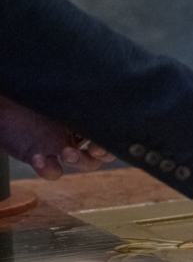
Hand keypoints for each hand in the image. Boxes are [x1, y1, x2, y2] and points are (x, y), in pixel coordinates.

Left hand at [0, 95, 114, 179]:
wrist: (1, 99)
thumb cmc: (30, 90)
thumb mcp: (60, 90)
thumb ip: (79, 95)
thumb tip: (103, 91)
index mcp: (84, 117)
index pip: (109, 133)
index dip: (112, 140)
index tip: (104, 138)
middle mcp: (76, 134)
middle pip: (101, 153)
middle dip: (102, 153)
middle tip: (93, 149)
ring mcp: (60, 148)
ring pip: (84, 164)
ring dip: (79, 162)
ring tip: (65, 153)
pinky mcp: (41, 159)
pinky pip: (53, 172)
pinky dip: (48, 169)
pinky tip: (38, 158)